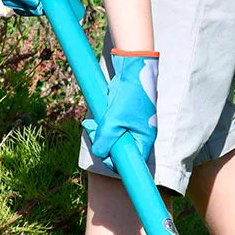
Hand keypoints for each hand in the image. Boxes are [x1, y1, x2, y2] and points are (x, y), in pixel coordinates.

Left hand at [83, 49, 158, 164]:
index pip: (133, 161)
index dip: (118, 163)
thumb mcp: (114, 121)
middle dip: (103, 145)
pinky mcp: (122, 117)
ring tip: (90, 124)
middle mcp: (139, 134)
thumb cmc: (130, 96)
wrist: (132, 70)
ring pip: (112, 139)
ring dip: (99, 134)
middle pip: (119, 151)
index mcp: (144, 139)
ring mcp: (130, 125)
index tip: (104, 156)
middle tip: (92, 132)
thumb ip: (105, 140)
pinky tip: (93, 120)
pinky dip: (100, 126)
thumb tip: (99, 152)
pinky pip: (109, 128)